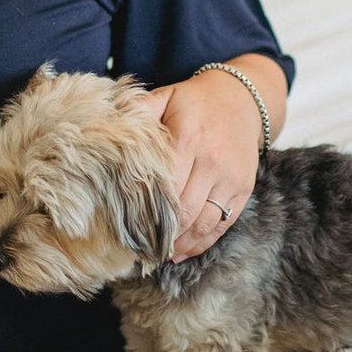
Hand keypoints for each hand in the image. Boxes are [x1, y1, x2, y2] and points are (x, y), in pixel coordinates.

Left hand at [141, 68, 264, 262]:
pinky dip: (202, 243)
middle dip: (161, 234)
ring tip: (158, 254)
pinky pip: (222, 224)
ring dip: (180, 244)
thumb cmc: (194, 101)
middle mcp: (212, 161)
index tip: (128, 228)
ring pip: (204, 223)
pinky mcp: (244, 189)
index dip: (147, 212)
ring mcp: (231, 178)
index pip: (165, 186)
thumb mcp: (165, 97)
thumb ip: (138, 110)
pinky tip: (182, 251)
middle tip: (139, 248)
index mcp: (188, 138)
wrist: (241, 97)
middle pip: (184, 211)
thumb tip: (107, 121)